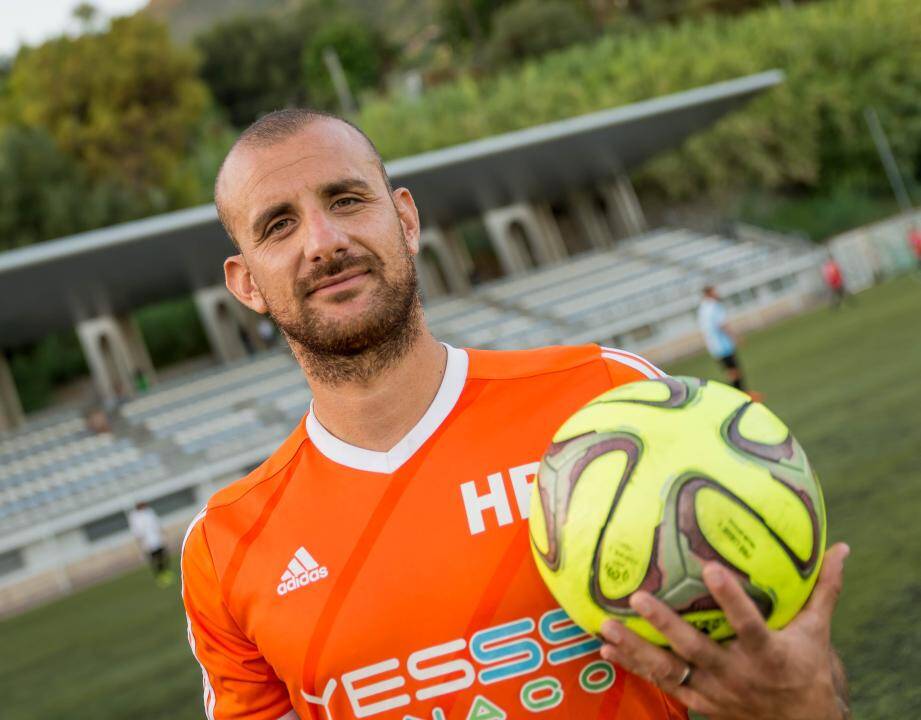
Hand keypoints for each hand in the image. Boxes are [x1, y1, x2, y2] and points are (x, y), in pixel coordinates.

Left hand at [599, 543, 849, 719]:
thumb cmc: (805, 668)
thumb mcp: (817, 631)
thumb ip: (824, 589)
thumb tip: (842, 547)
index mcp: (768, 654)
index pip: (749, 625)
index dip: (731, 599)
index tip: (711, 568)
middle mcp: (737, 674)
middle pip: (696, 648)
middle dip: (665, 624)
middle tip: (638, 596)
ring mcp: (714, 690)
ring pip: (670, 669)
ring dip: (636, 648)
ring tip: (605, 625)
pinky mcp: (699, 701)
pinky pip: (662, 683)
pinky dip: (633, 666)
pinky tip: (607, 648)